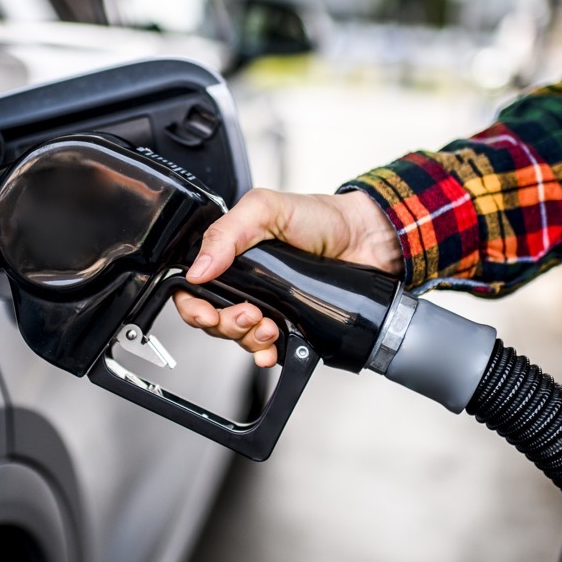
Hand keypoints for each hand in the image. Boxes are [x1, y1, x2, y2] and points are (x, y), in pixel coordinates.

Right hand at [173, 187, 401, 366]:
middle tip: (249, 314)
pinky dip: (265, 353)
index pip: (195, 287)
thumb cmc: (321, 217)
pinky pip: (267, 348)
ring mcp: (268, 305)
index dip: (194, 306)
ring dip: (247, 338)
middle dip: (226, 324)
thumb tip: (199, 268)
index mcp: (231, 255)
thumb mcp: (266, 209)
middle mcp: (245, 283)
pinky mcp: (291, 323)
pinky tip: (273, 348)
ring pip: (238, 336)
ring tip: (269, 325)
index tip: (207, 313)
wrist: (367, 238)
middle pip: (213, 319)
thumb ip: (227, 232)